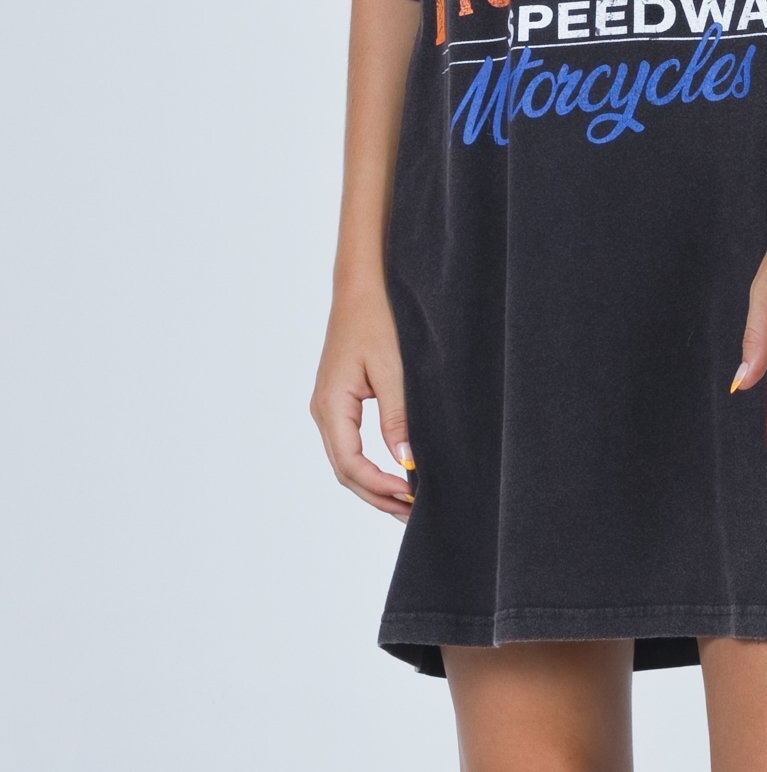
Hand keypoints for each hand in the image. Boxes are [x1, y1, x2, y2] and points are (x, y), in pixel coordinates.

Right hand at [309, 279, 415, 520]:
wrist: (362, 286)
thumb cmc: (377, 320)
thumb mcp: (393, 370)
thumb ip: (398, 418)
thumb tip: (406, 464)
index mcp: (331, 405)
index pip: (350, 464)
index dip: (379, 486)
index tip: (410, 495)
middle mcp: (323, 411)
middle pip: (345, 471)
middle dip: (377, 494)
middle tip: (413, 512)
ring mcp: (328, 408)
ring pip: (346, 461)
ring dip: (374, 484)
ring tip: (406, 502)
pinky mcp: (339, 402)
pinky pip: (350, 445)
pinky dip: (371, 465)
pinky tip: (394, 472)